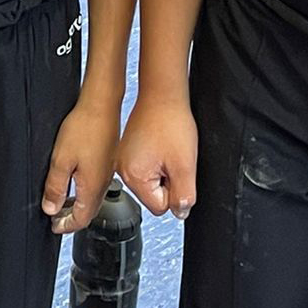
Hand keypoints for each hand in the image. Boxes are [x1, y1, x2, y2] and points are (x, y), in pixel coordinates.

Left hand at [42, 96, 119, 233]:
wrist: (102, 105)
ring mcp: (107, 172)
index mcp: (92, 187)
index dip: (66, 226)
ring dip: (78, 205)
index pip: (81, 219)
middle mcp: (103, 183)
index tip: (53, 226)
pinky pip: (96, 185)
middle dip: (72, 218)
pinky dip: (84, 192)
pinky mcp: (108, 161)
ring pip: (93, 199)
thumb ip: (55, 187)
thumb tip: (50, 208)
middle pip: (89, 212)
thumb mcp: (60, 160)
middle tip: (56, 218)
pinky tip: (75, 182)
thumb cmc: (84, 128)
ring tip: (62, 203)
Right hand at [118, 94, 197, 220]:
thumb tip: (181, 211)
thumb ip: (184, 196)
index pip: (160, 206)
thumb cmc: (171, 123)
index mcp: (133, 177)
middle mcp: (122, 170)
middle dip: (167, 180)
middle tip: (172, 158)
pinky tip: (161, 145)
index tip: (176, 170)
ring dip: (162, 170)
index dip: (174, 191)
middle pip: (153, 195)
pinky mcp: (127, 150)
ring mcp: (123, 158)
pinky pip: (146, 167)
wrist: (162, 95)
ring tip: (166, 149)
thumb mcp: (185, 166)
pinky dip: (156, 159)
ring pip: (150, 181)